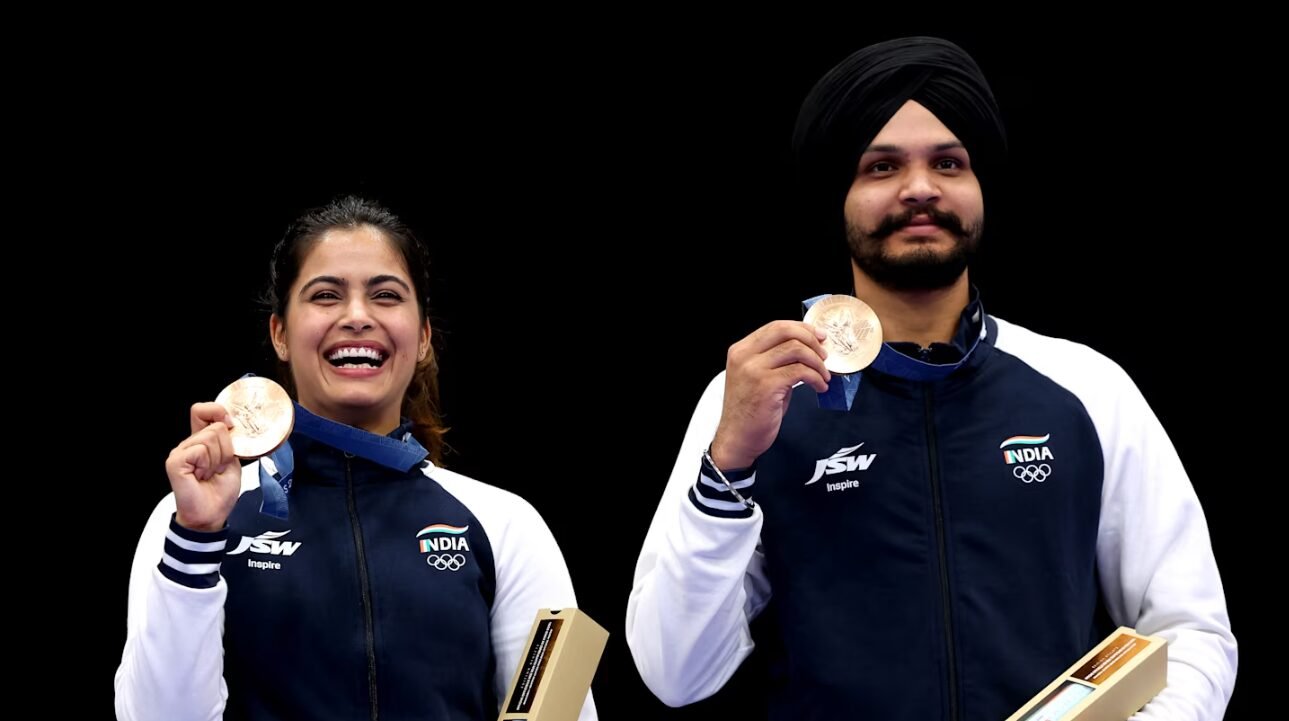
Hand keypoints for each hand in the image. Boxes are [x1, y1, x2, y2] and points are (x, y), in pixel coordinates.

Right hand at [164, 402, 241, 531]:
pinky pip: (200, 450)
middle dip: (227, 449)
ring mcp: (180, 451)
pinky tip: (201, 476)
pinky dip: (207, 464)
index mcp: (201, 440)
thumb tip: (230, 424)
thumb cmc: (219, 490)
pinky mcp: (175, 461)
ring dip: (218, 459)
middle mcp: (189, 443)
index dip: (219, 412)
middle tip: (218, 468)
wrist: (211, 514)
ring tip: (210, 473)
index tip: (231, 426)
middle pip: (216, 426)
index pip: (203, 410)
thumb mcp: (231, 460)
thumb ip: (230, 441)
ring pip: (211, 438)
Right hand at [710, 321, 829, 470]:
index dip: (802, 329)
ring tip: (823, 376)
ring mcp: (754, 370)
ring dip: (817, 362)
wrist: (737, 439)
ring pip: (796, 349)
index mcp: (741, 350)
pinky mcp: (766, 385)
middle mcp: (744, 356)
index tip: (819, 337)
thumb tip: (808, 349)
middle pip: (786, 331)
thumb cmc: (750, 411)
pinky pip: (800, 371)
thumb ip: (776, 360)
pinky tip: (819, 386)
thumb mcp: (758, 377)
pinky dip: (816, 377)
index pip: (775, 326)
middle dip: (811, 340)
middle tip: (825, 355)